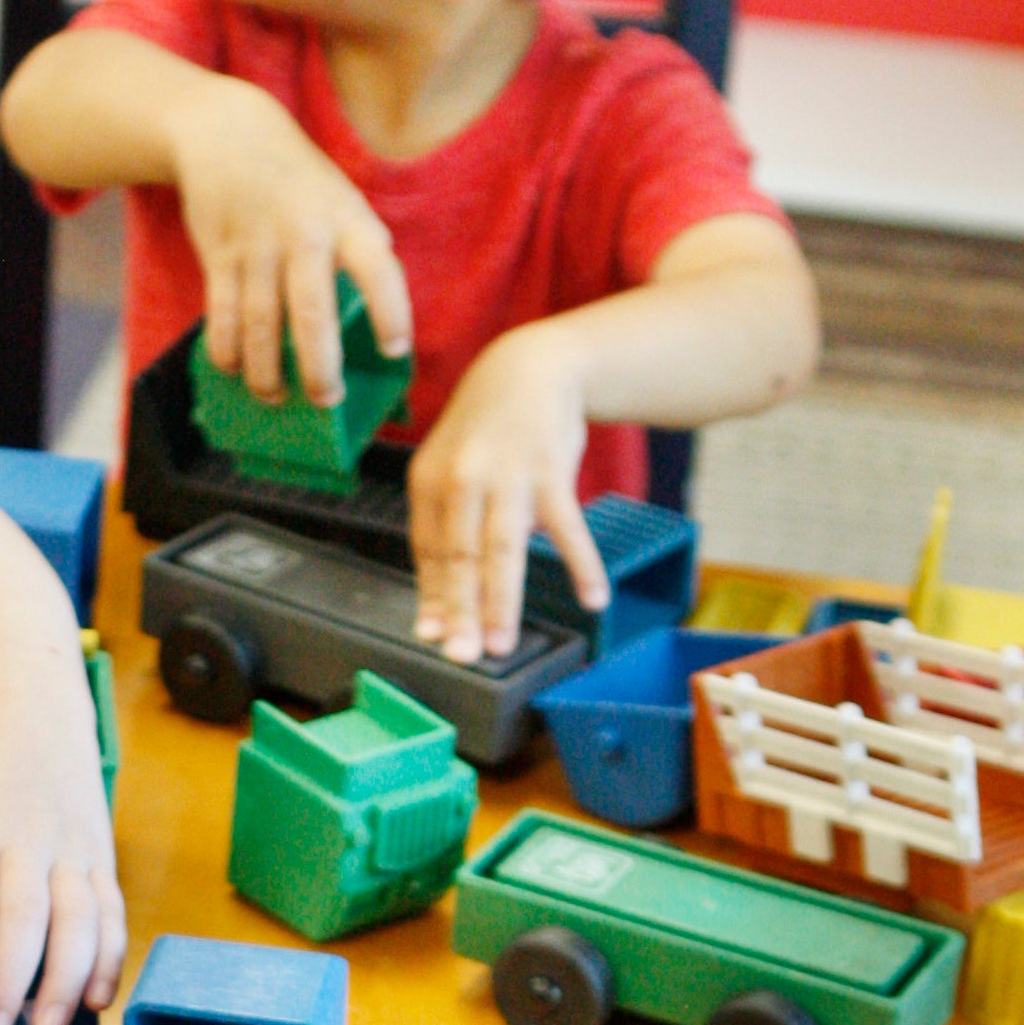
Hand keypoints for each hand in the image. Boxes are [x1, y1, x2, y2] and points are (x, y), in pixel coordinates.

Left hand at [0, 702, 123, 1024]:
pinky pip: (112, 915)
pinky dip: (107, 960)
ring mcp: (70, 846)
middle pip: (26, 914)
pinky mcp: (102, 857)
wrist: (29, 712)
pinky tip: (93, 1000)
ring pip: (79, 919)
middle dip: (11, 980)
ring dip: (65, 980)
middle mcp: (25, 834)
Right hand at [171, 87, 413, 402]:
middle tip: (327, 400)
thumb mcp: (343, 203)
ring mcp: (257, 246)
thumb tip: (375, 324)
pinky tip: (235, 370)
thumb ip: (359, 253)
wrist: (228, 135)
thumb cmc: (300, 183)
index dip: (390, 313)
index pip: (378, 271)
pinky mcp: (218, 256)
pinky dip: (227, 351)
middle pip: (311, 312)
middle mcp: (304, 234)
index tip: (394, 350)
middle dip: (319, 366)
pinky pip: (220, 316)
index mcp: (348, 221)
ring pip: (260, 325)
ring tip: (275, 398)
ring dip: (266, 372)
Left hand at [408, 323, 605, 662]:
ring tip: (502, 643)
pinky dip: (582, 563)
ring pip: (502, 549)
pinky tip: (593, 597)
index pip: (430, 552)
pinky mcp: (550, 469)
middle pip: (460, 557)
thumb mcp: (452, 470)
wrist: (530, 369)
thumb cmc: (487, 435)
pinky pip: (567, 526)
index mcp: (430, 484)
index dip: (433, 596)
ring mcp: (506, 474)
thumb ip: (448, 527)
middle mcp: (461, 479)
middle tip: (462, 656)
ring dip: (502, 601)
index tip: (433, 637)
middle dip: (459, 610)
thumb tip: (444, 596)